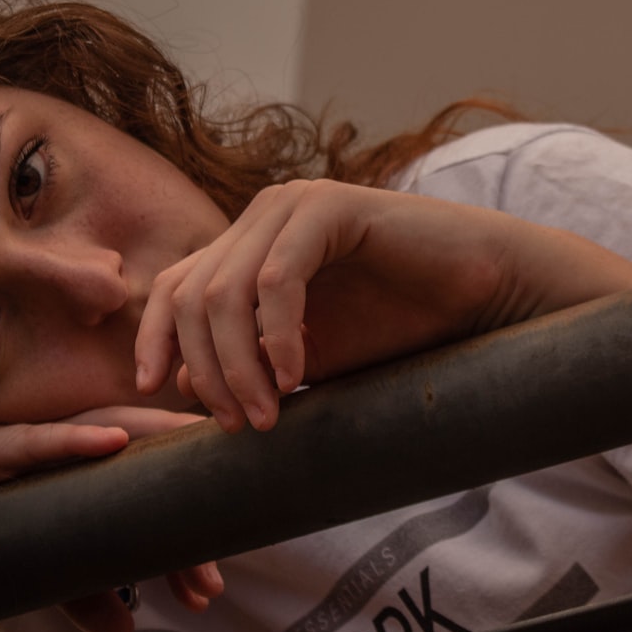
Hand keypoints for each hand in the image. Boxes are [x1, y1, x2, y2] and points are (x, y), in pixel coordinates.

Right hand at [0, 407, 224, 631]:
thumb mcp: (48, 561)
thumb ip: (84, 591)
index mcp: (95, 473)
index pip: (152, 496)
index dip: (184, 540)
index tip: (209, 587)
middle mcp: (80, 449)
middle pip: (144, 470)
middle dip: (180, 521)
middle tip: (207, 583)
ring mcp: (45, 441)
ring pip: (110, 442)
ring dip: (152, 460)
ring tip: (185, 499)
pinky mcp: (4, 443)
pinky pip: (43, 439)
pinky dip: (78, 440)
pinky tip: (115, 440)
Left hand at [136, 179, 631, 432]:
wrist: (480, 298)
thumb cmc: (394, 327)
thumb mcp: (303, 359)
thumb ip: (247, 364)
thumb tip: (184, 385)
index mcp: (246, 248)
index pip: (173, 288)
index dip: (153, 339)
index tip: (150, 391)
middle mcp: (260, 220)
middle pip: (191, 297)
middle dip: (206, 370)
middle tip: (238, 425)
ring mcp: (292, 208)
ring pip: (226, 292)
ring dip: (239, 364)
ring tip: (267, 416)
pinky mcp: (330, 207)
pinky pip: (278, 278)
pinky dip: (278, 334)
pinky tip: (297, 376)